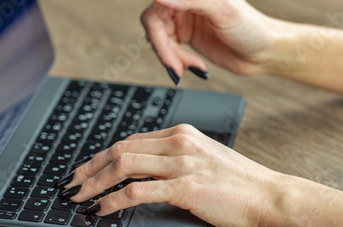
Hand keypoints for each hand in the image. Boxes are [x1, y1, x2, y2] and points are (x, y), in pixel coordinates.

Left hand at [60, 124, 282, 225]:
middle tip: (71, 181)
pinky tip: (101, 209)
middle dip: (91, 166)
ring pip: (123, 165)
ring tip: (78, 196)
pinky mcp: (185, 186)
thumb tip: (147, 169)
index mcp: (182, 133)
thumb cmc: (241, 183)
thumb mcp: (206, 159)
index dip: (104, 154)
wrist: (271, 197)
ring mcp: (182, 162)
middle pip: (121, 149)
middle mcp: (179, 142)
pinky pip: (137, 191)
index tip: (88, 167)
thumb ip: (177, 157)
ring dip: (94, 181)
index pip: (131, 140)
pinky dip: (113, 200)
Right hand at [80, 0, 285, 77]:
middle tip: (174, 65)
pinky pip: (165, 49)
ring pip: (154, 36)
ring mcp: (180, 16)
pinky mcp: (182, 36)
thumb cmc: (250, 26)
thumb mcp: (222, 9)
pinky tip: (196, 67)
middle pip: (148, 17)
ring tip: (189, 68)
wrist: (263, 53)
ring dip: (168, 56)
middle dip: (159, 44)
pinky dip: (176, 61)